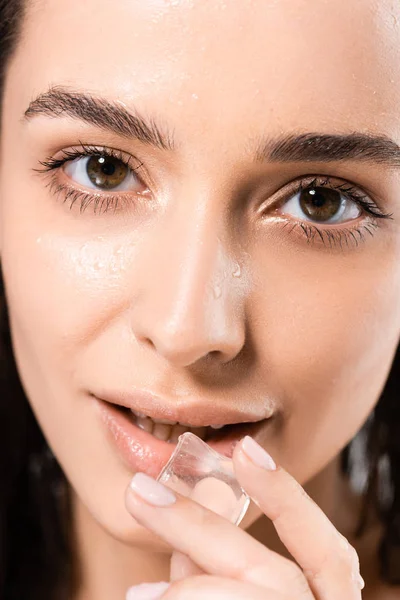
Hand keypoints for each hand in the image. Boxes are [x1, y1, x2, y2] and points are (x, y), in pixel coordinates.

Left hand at [124, 435, 364, 598]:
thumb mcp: (225, 595)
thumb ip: (215, 569)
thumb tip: (180, 540)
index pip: (327, 555)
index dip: (288, 499)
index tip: (246, 449)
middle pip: (276, 577)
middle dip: (203, 530)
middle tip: (141, 493)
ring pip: (266, 595)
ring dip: (191, 588)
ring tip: (139, 593)